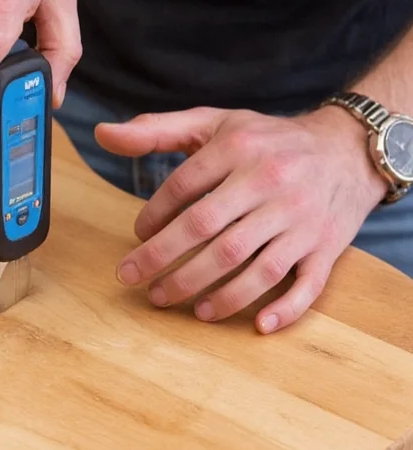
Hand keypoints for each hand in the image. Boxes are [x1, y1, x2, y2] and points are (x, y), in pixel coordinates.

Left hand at [95, 105, 388, 333]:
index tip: (137, 236)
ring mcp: (301, 219)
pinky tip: (257, 325)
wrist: (348, 149)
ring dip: (214, 292)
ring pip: (253, 265)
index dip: (153, 216)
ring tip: (180, 305)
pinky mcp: (326, 247)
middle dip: (164, 260)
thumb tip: (102, 134)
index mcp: (239, 149)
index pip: (184, 188)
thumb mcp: (215, 124)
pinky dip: (286, 308)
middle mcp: (271, 183)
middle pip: (209, 230)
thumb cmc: (267, 141)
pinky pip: (308, 283)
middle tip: (133, 279)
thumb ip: (157, 130)